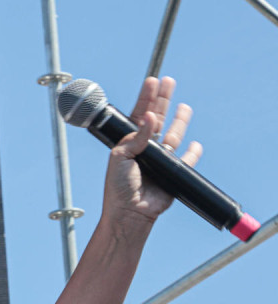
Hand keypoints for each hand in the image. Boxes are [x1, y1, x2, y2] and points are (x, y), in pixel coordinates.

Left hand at [101, 76, 201, 227]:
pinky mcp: (174, 173)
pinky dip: (192, 152)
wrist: (129, 212)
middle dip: (163, 100)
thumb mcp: (120, 157)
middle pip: (158, 119)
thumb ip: (136, 137)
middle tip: (168, 81)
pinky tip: (194, 144)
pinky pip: (187, 160)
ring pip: (174, 135)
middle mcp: (145, 149)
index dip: (146, 98)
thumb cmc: (118, 187)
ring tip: (184, 106)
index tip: (152, 81)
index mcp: (129, 143)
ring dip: (180, 120)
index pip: (139, 115)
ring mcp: (160, 161)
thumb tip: (150, 116)